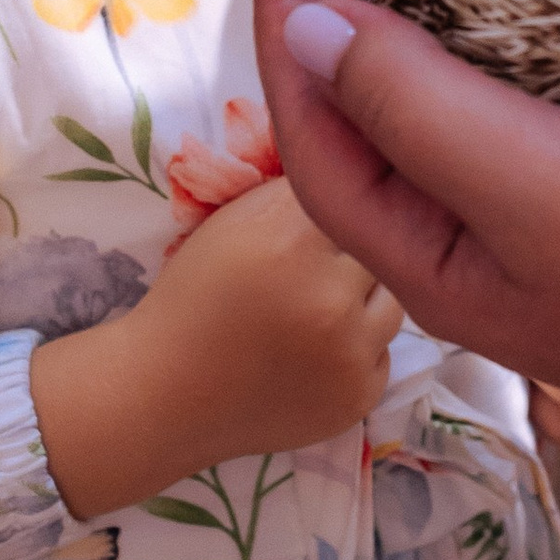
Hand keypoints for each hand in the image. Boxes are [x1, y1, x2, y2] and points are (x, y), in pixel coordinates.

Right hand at [30, 176, 403, 518]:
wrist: (167, 393)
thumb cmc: (194, 298)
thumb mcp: (232, 222)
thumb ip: (292, 189)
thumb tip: (352, 161)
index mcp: (292, 245)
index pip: (350, 199)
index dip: (333, 212)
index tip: (310, 227)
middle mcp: (330, 300)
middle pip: (378, 251)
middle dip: (350, 256)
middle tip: (313, 271)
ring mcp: (351, 356)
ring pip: (392, 303)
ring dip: (363, 302)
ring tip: (315, 311)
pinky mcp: (360, 398)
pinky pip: (384, 355)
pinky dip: (359, 351)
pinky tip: (316, 353)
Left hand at [253, 0, 559, 551]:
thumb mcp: (537, 185)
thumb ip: (414, 108)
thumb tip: (306, 26)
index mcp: (430, 256)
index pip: (313, 122)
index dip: (284, 1)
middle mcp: (477, 230)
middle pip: (370, 92)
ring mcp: (556, 196)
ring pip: (452, 71)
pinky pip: (539, 64)